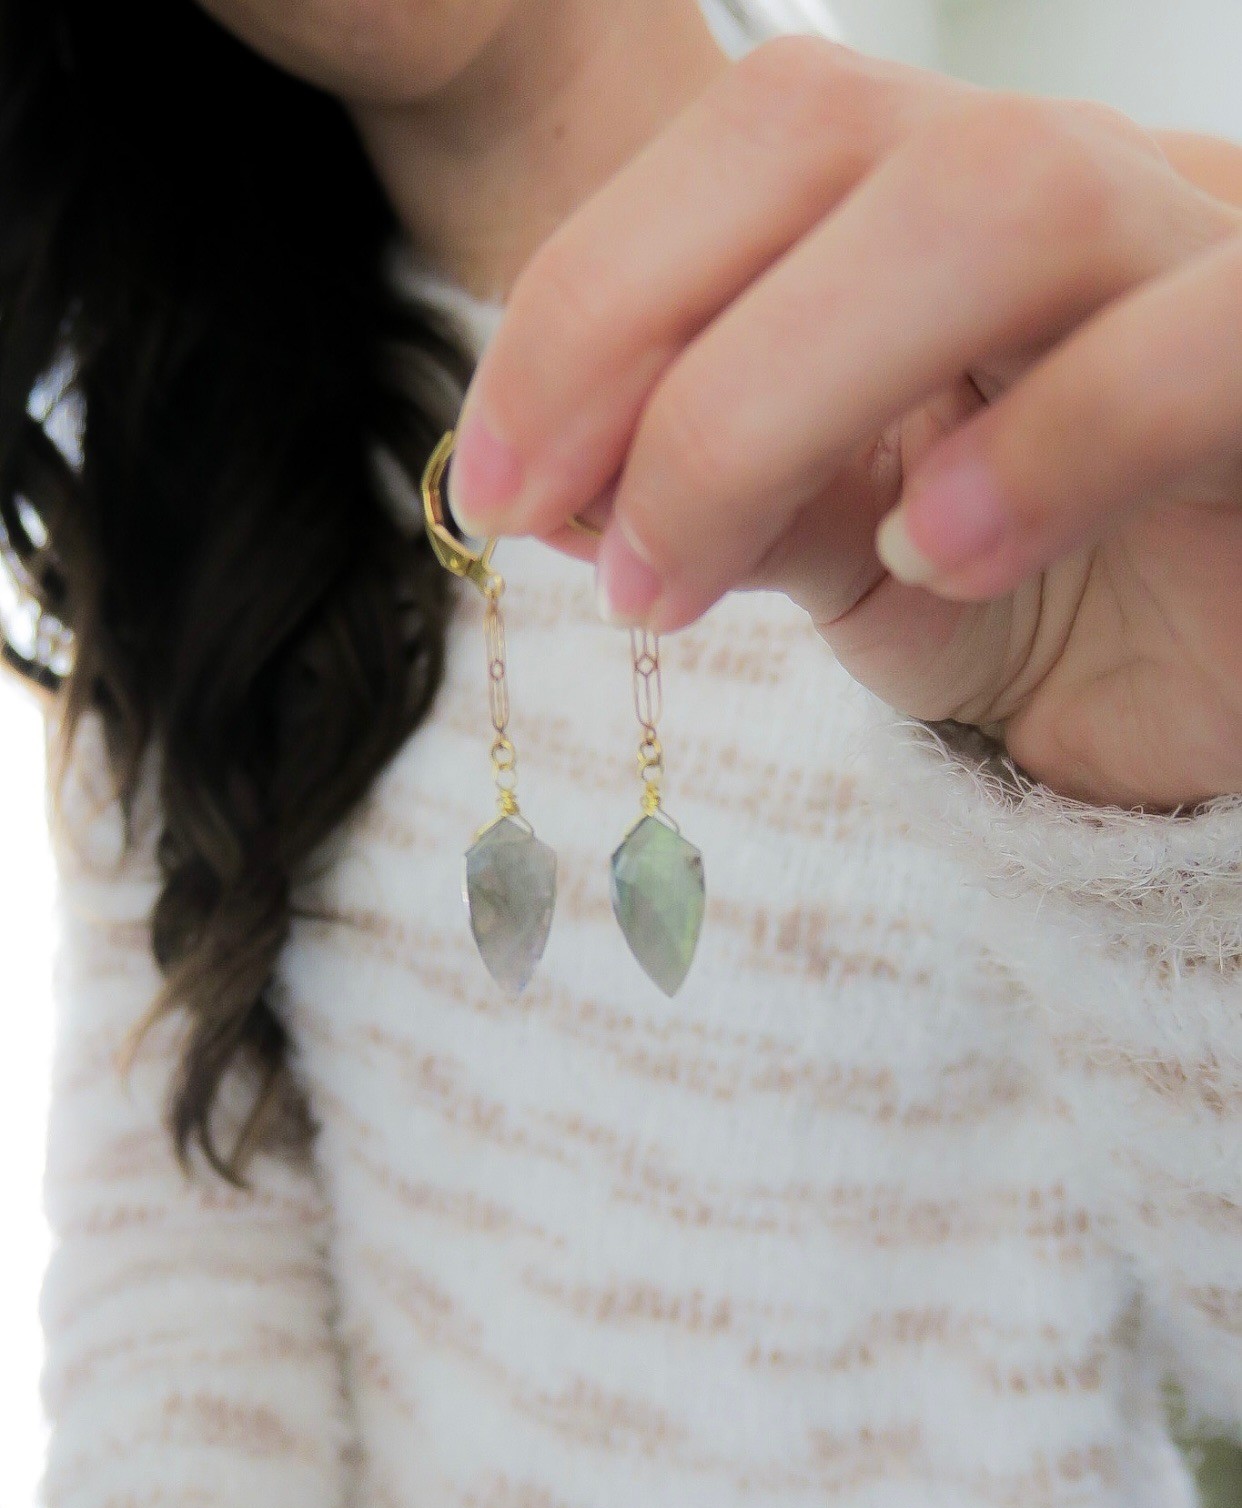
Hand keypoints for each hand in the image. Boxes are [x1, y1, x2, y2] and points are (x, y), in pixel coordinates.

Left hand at [445, 38, 1241, 810]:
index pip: (757, 145)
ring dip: (777, 394)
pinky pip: (1200, 343)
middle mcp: (1084, 191)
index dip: (592, 292)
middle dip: (640, 330)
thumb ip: (738, 500)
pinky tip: (943, 555)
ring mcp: (1206, 259)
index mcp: (955, 214)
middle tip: (554, 532)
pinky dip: (1046, 441)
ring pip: (1002, 198)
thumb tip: (557, 485)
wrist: (1227, 724)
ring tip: (683, 581)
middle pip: (837, 132)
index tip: (492, 480)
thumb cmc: (1062, 618)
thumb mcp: (862, 565)